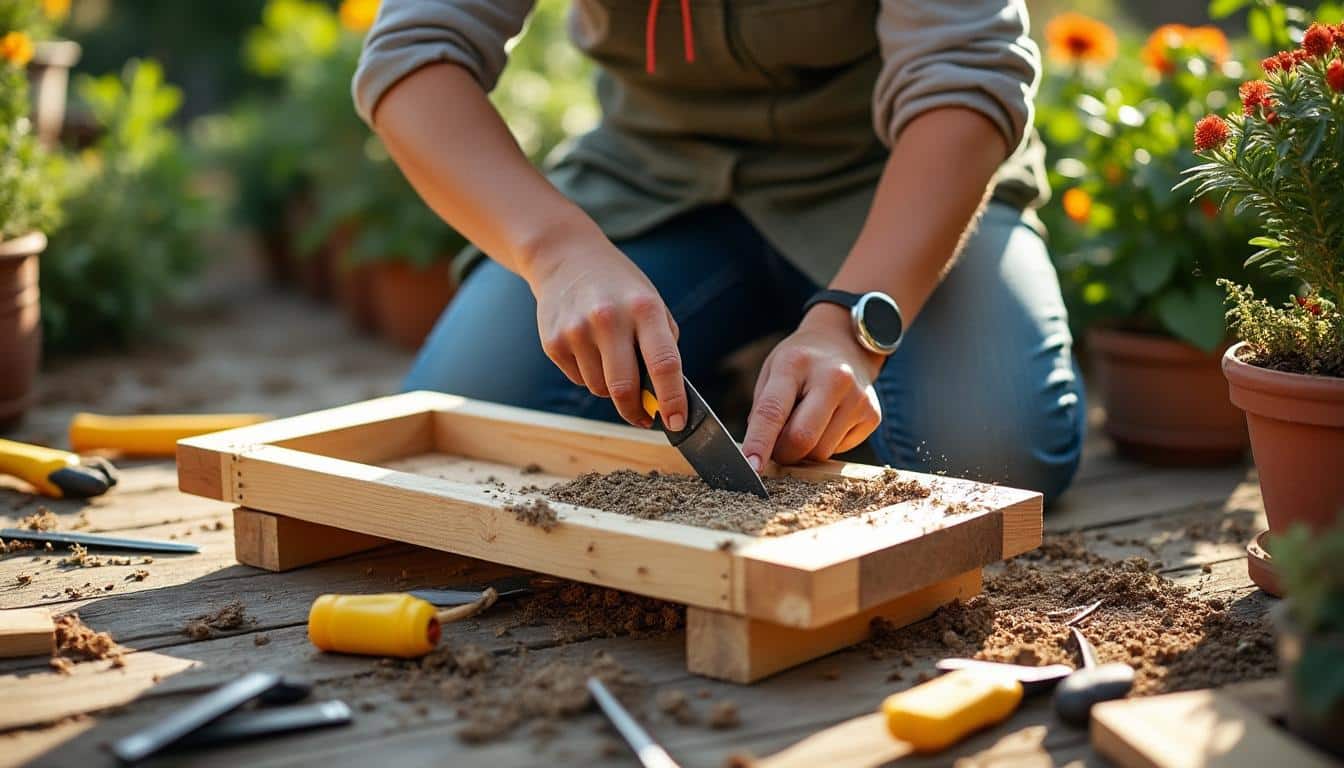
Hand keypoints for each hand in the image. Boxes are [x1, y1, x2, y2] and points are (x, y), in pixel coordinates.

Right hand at [526, 236, 687, 430]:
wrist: (566, 258)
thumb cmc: (620, 288)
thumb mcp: (652, 304)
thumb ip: (662, 347)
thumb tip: (664, 398)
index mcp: (644, 309)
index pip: (664, 364)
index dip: (672, 399)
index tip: (676, 423)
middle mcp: (609, 319)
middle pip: (624, 387)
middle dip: (636, 411)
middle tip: (644, 418)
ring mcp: (576, 331)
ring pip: (599, 389)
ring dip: (610, 388)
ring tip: (610, 358)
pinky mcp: (552, 342)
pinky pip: (578, 379)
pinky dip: (589, 374)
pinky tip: (588, 348)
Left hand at [741, 305, 883, 467]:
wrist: (845, 344)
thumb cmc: (800, 362)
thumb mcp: (772, 371)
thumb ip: (763, 410)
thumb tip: (759, 453)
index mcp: (796, 364)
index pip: (773, 410)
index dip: (759, 442)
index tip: (751, 466)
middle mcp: (834, 378)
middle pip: (802, 439)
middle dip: (782, 453)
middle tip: (776, 446)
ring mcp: (858, 398)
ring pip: (820, 452)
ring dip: (804, 450)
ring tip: (806, 422)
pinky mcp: (873, 416)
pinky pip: (839, 451)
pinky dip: (825, 445)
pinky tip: (827, 421)